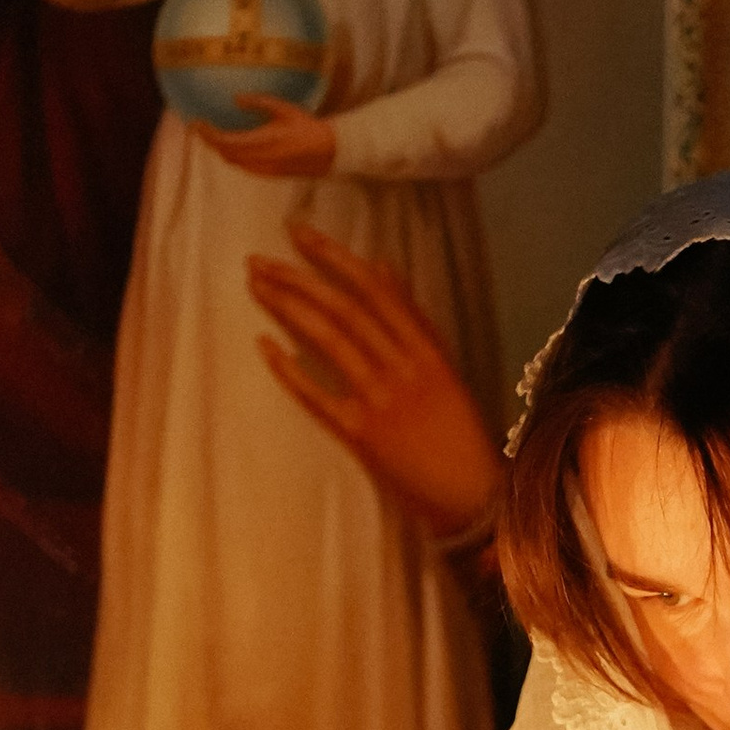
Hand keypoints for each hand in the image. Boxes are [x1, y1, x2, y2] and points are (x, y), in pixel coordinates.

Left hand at [199, 95, 337, 179]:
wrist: (327, 152)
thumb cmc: (306, 127)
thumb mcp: (284, 109)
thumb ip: (259, 103)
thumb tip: (236, 99)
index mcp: (264, 141)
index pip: (226, 141)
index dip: (208, 134)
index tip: (197, 123)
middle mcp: (260, 158)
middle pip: (225, 154)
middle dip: (210, 142)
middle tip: (201, 127)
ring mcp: (263, 169)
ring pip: (232, 162)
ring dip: (220, 150)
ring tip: (213, 134)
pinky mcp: (267, 174)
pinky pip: (242, 166)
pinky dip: (232, 156)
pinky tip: (232, 145)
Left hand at [249, 227, 503, 540]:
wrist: (472, 496)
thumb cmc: (461, 434)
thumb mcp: (446, 368)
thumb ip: (414, 320)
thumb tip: (383, 268)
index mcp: (427, 350)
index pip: (373, 289)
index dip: (333, 257)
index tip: (298, 233)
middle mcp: (404, 368)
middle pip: (344, 309)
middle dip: (298, 278)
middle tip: (259, 260)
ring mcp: (382, 401)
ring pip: (329, 341)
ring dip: (288, 309)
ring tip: (256, 287)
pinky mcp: (362, 436)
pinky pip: (318, 396)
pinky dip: (290, 370)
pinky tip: (265, 345)